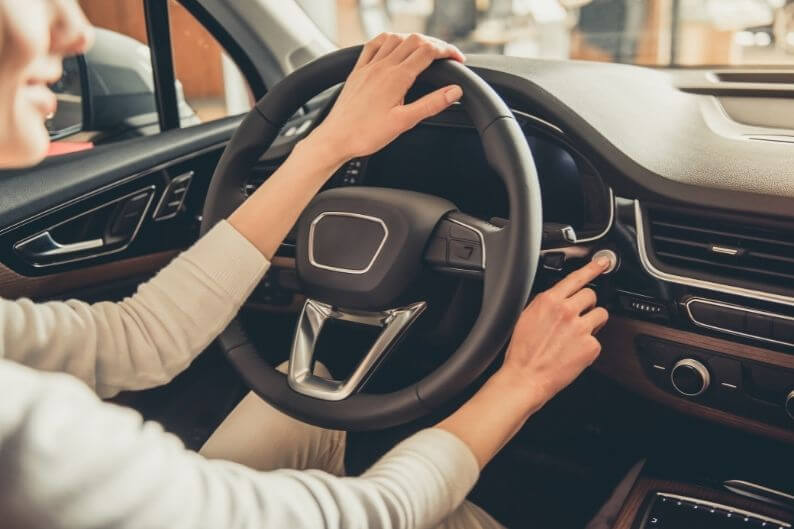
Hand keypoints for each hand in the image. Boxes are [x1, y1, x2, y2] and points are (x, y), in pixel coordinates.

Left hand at [307, 33, 464, 164]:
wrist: (336, 139)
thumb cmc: (366, 134)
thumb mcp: (404, 122)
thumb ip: (431, 104)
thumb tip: (454, 92)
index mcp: (396, 78)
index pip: (428, 51)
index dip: (447, 51)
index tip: (458, 59)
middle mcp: (382, 66)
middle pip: (414, 40)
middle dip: (434, 44)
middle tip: (446, 56)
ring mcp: (368, 67)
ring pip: (395, 39)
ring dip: (413, 39)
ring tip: (425, 50)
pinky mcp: (358, 71)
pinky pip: (373, 45)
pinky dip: (389, 40)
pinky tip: (393, 46)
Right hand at [436, 259, 608, 467]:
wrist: (525, 378)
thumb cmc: (522, 352)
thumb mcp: (527, 317)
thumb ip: (546, 305)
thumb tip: (558, 300)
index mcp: (548, 301)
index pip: (576, 277)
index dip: (593, 267)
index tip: (603, 262)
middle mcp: (566, 310)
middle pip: (591, 294)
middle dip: (587, 304)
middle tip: (578, 317)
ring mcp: (580, 328)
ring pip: (601, 314)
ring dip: (593, 322)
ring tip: (578, 335)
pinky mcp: (590, 346)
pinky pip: (598, 340)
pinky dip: (589, 346)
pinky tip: (574, 352)